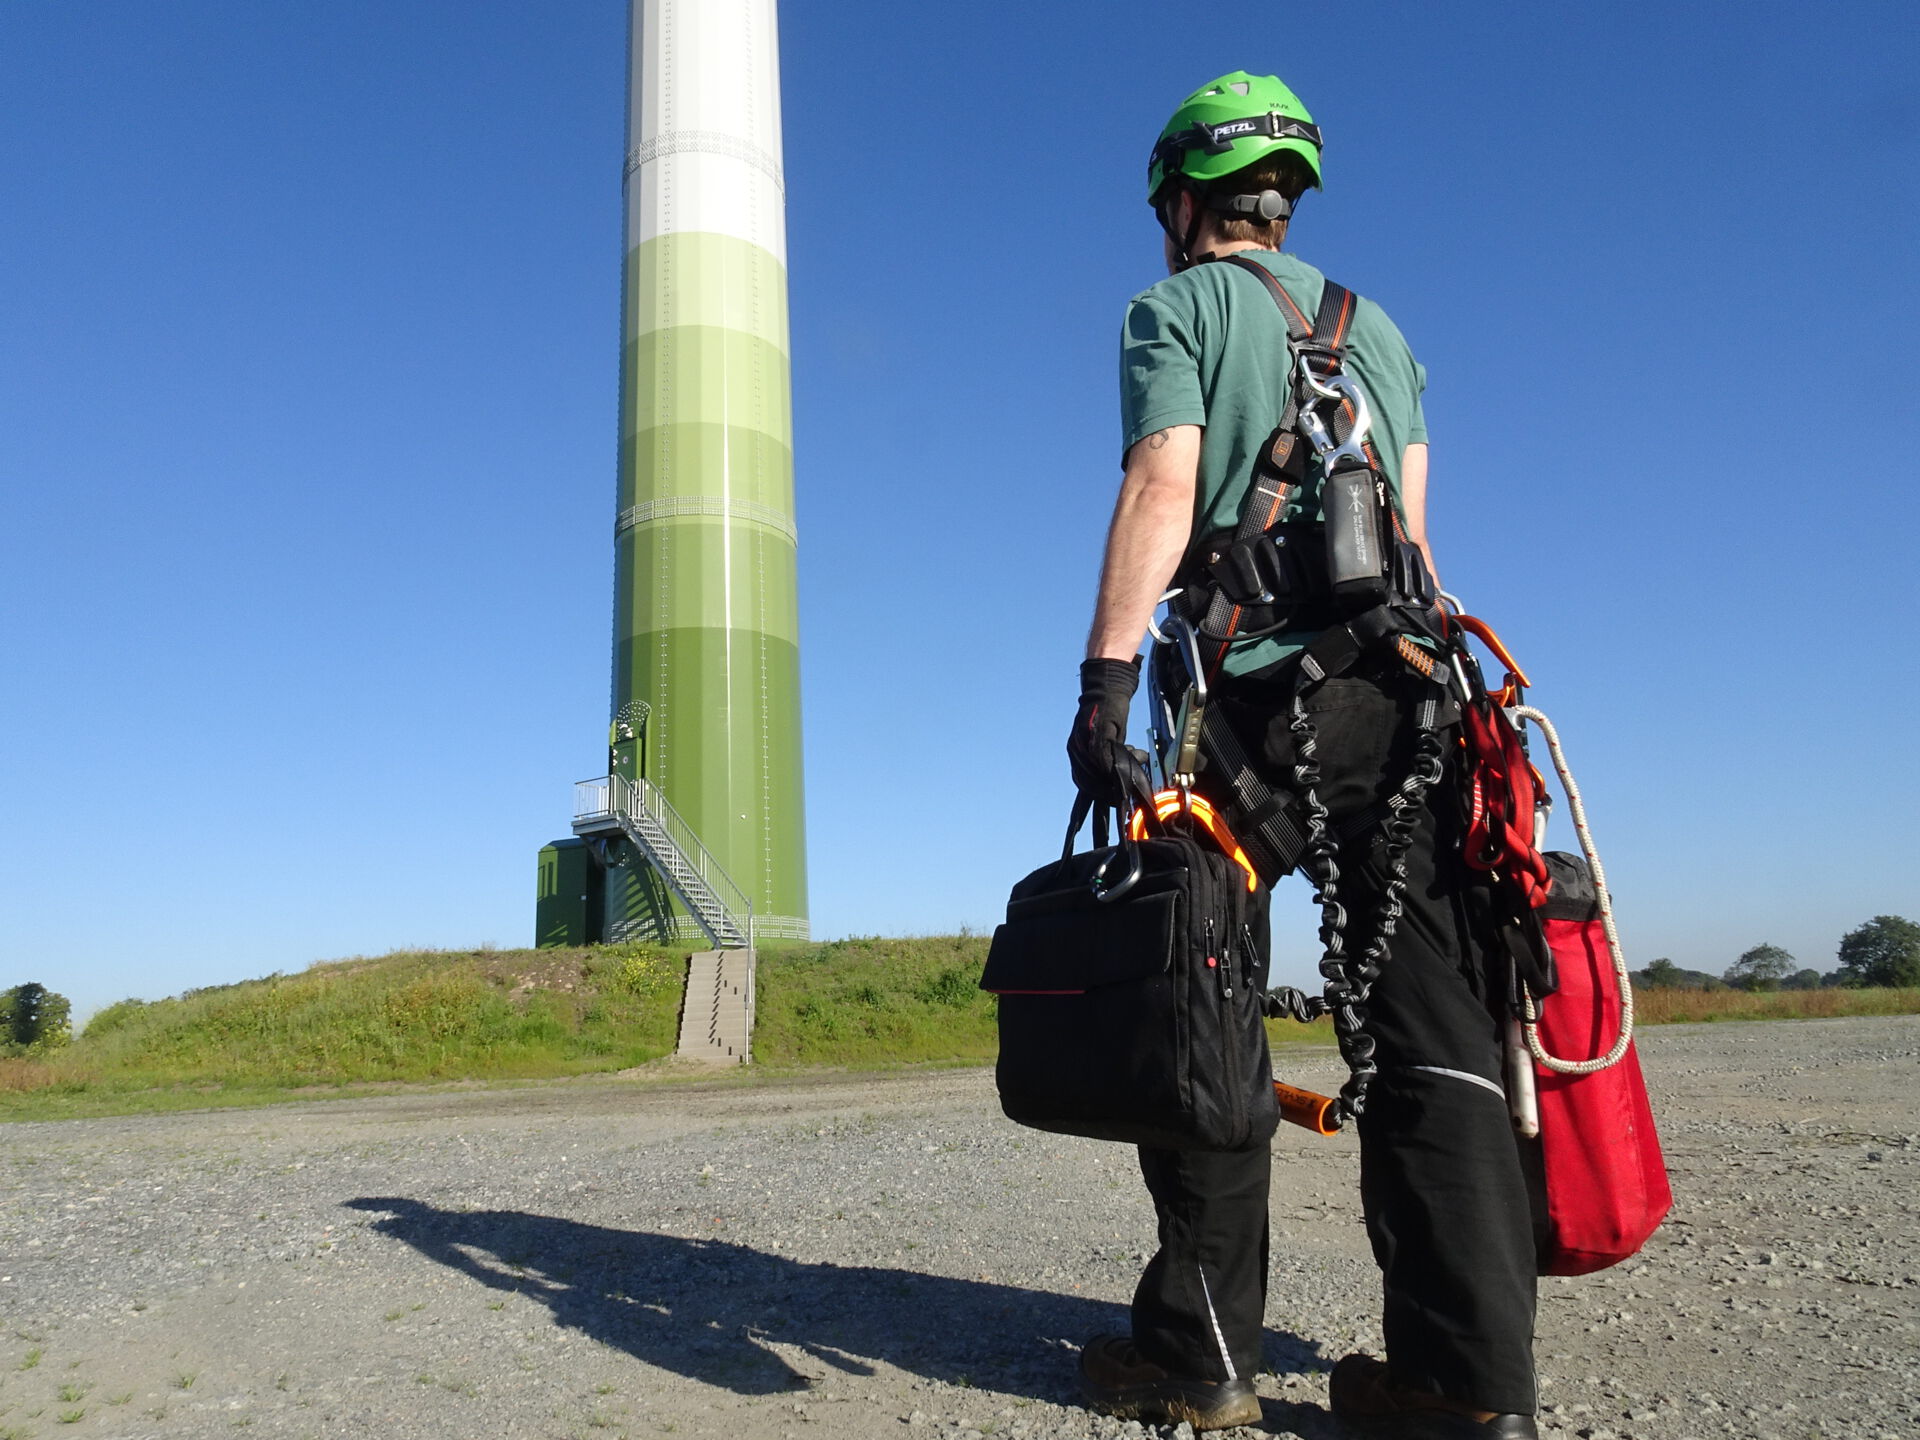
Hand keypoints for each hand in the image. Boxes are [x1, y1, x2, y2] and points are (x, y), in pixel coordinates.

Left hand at [1067, 658, 1150, 805]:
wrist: (1108, 687)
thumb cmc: (1109, 714)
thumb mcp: (1107, 741)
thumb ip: (1108, 760)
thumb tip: (1118, 778)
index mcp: (1075, 751)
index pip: (1082, 782)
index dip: (1098, 793)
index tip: (1112, 799)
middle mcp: (1076, 748)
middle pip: (1087, 782)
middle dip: (1105, 791)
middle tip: (1122, 794)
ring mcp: (1084, 741)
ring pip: (1097, 773)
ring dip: (1115, 778)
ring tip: (1133, 771)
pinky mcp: (1097, 733)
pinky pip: (1104, 757)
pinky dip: (1117, 765)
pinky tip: (1133, 759)